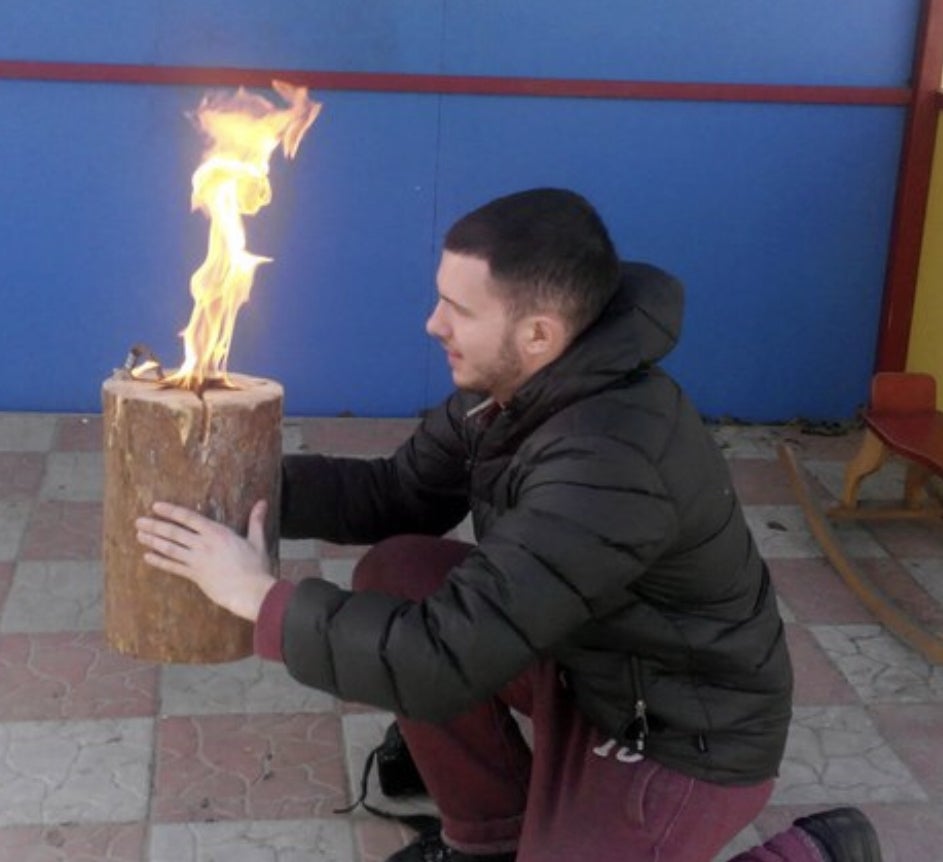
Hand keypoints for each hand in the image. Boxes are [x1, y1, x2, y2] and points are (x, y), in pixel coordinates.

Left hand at [135, 499, 276, 621]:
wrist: (250, 591)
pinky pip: (173, 567)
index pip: (189, 518)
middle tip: (139, 521)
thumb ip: (256, 521)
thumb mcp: (257, 541)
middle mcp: (204, 545)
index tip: (156, 506)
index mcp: (218, 533)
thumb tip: (262, 502)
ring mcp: (197, 561)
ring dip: (153, 541)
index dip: (171, 511)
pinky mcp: (195, 576)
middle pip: (174, 532)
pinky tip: (148, 557)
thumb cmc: (256, 567)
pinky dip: (159, 562)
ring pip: (170, 548)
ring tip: (139, 535)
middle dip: (155, 526)